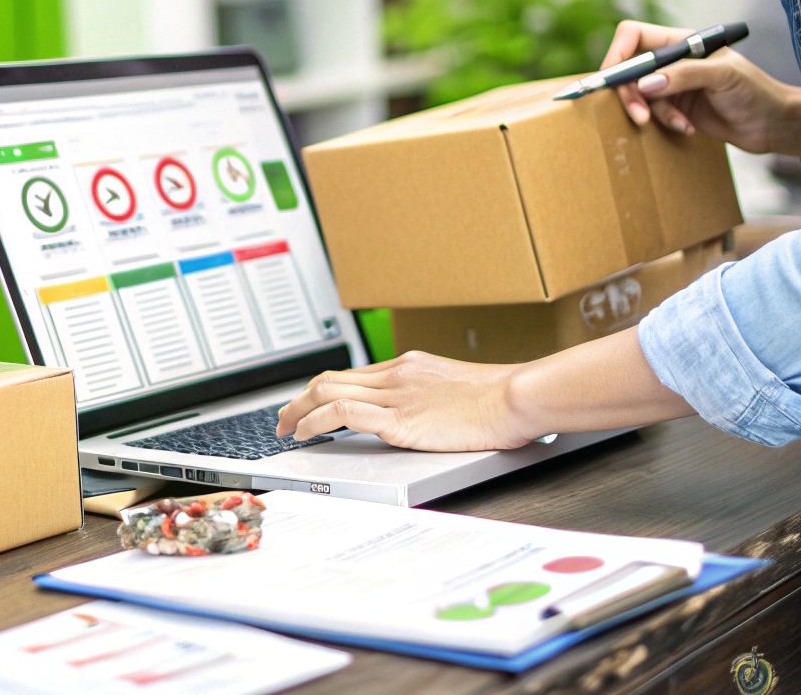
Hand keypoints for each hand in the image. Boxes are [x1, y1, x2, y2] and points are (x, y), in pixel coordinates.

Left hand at [275, 351, 535, 451]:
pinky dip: (315, 422)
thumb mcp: (457, 390)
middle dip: (300, 399)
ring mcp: (396, 396)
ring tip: (285, 428)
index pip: (352, 375)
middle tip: (284, 417)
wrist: (516, 398)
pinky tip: (306, 434)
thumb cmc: (501, 399)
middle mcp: (396, 375)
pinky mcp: (399, 420)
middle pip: (330, 379)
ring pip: (327, 392)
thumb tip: (425, 415)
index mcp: (409, 367)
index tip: (310, 404)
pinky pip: (343, 414)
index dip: (323, 390)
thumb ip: (432, 398)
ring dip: (298, 411)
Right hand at [601, 20, 800, 158]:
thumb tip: (644, 84)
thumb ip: (683, 76)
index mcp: (682, 41)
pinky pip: (653, 113)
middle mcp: (672, 60)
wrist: (773, 124)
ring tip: (679, 124)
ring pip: (639, 95)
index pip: (634, 36)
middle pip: (629, 69)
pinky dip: (665, 122)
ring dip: (652, 112)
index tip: (613, 79)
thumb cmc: (755, 92)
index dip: (617, 54)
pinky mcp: (676, 107)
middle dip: (630, 93)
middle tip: (640, 115)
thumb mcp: (722, 76)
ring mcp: (672, 84)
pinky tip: (688, 128)